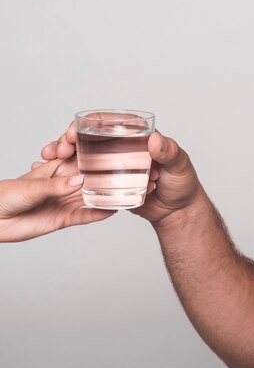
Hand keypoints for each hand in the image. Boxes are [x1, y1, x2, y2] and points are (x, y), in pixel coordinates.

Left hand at [0, 159, 115, 241]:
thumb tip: (80, 181)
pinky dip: (97, 214)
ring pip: (91, 197)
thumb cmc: (6, 195)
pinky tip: (110, 211)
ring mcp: (66, 201)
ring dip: (106, 196)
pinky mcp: (64, 219)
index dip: (97, 154)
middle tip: (127, 175)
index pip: (81, 158)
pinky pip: (84, 216)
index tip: (114, 149)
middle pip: (91, 179)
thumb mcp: (31, 186)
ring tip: (124, 194)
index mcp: (58, 168)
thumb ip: (56, 186)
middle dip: (107, 177)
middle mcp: (66, 184)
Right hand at [42, 124, 205, 224]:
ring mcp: (114, 164)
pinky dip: (67, 173)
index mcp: (139, 136)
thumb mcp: (180, 166)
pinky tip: (50, 174)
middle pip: (90, 136)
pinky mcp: (109, 182)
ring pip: (82, 153)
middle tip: (58, 149)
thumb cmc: (183, 185)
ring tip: (47, 158)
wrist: (177, 212)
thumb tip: (155, 139)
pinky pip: (85, 175)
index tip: (73, 131)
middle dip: (68, 138)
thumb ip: (170, 153)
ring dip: (62, 153)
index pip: (109, 122)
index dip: (88, 122)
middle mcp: (123, 147)